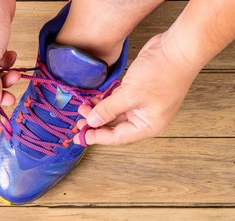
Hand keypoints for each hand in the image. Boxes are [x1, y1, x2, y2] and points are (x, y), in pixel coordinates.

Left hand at [74, 33, 199, 144]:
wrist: (178, 47)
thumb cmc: (161, 73)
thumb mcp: (129, 94)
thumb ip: (108, 110)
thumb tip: (91, 122)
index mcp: (147, 126)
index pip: (117, 137)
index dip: (97, 137)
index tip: (80, 137)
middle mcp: (145, 118)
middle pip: (115, 127)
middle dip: (96, 124)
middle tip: (78, 122)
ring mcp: (142, 104)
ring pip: (116, 113)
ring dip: (99, 112)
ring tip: (82, 109)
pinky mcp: (139, 92)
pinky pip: (119, 101)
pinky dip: (106, 101)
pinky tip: (94, 100)